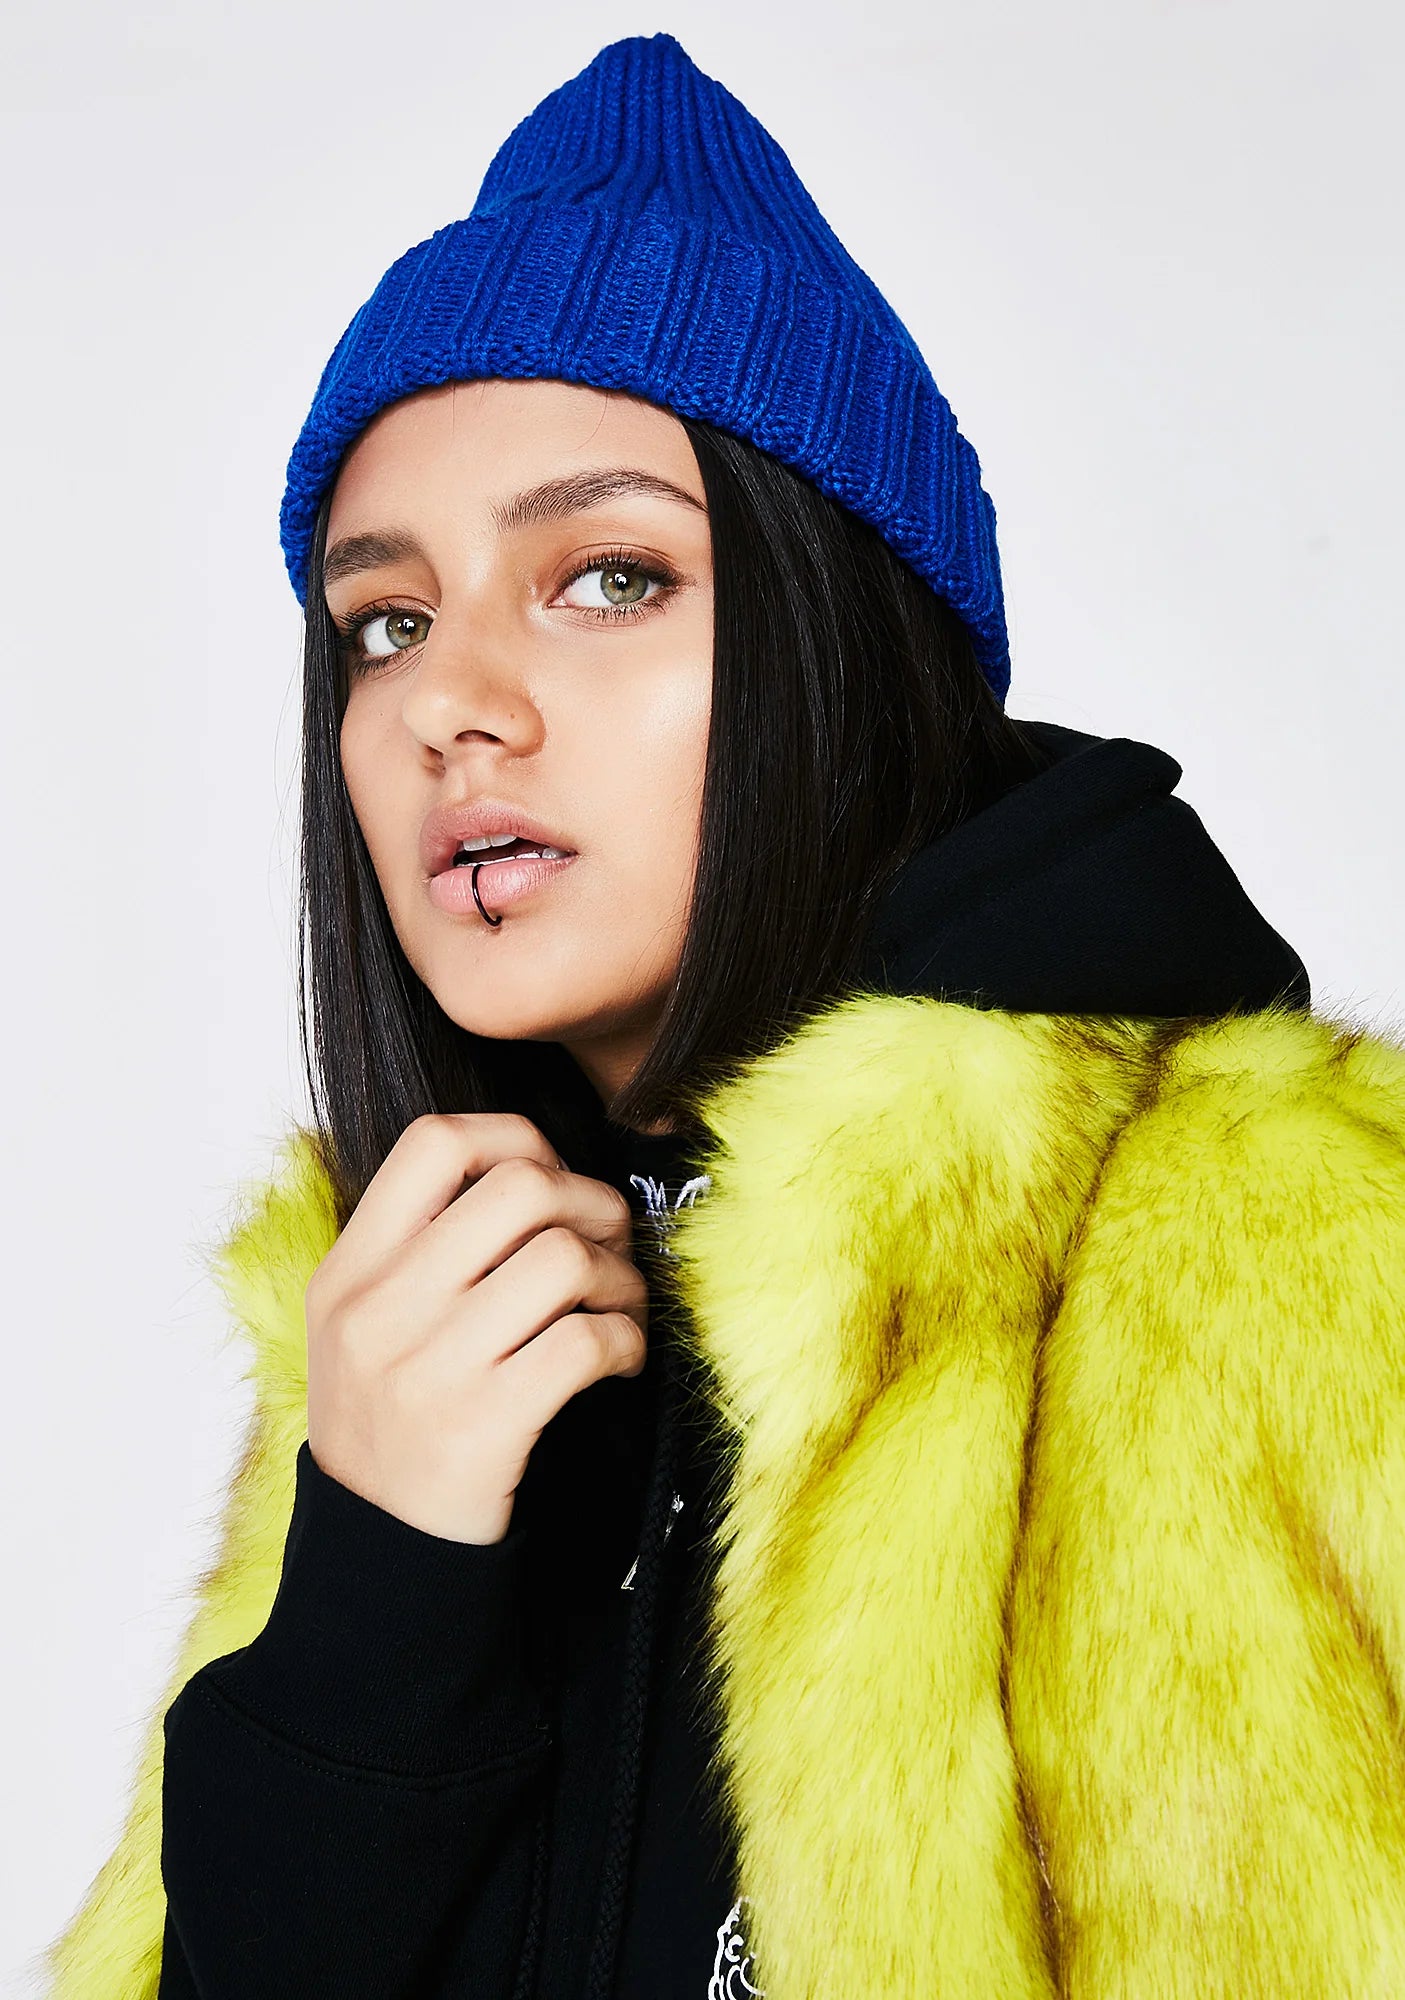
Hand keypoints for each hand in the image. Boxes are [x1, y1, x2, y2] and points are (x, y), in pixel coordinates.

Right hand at [303, 1112, 646, 1543]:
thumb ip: (421, 1245)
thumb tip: (535, 1171)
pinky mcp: (486, 1426)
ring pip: (564, 1260)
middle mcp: (382, 1309)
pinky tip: (619, 1359)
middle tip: (610, 1242)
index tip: (550, 1178)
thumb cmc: (391, 1417)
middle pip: (520, 1188)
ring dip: (620, 1277)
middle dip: (592, 1204)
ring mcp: (430, 1368)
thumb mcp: (362, 1322)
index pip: (434, 1143)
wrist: (378, 1548)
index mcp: (351, 1270)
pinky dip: (625, 1341)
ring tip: (620, 1306)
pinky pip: (586, 1344)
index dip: (514, 1139)